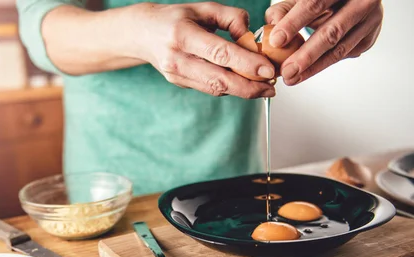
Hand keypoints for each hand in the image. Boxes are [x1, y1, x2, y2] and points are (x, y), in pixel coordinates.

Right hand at [132, 2, 276, 97]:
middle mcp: (177, 58)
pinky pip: (209, 89)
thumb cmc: (176, 18)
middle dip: (249, 88)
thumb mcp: (203, 8)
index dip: (246, 64)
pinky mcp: (179, 83)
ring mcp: (176, 74)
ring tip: (263, 88)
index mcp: (182, 34)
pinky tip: (242, 83)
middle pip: (218, 80)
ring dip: (242, 91)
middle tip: (270, 88)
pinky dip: (229, 88)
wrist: (142, 34)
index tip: (268, 70)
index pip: (219, 53)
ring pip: (215, 89)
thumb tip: (252, 38)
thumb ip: (231, 18)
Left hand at [265, 0, 383, 85]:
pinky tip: (308, 70)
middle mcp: (361, 1)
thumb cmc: (322, 0)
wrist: (353, 0)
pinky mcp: (370, 37)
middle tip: (287, 70)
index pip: (314, 4)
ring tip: (293, 77)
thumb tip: (273, 27)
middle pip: (332, 32)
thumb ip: (284, 10)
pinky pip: (345, 54)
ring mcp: (371, 20)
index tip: (277, 41)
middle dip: (306, 55)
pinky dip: (325, 63)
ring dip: (314, 67)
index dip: (294, 23)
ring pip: (340, 49)